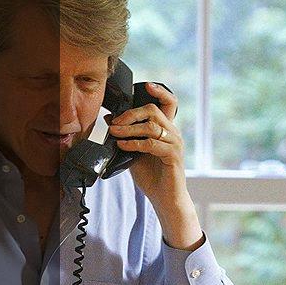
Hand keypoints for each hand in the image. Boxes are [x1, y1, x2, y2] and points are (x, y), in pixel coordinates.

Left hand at [108, 83, 202, 249]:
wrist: (164, 199)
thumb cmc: (152, 176)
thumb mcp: (135, 152)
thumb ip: (126, 136)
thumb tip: (110, 120)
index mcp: (167, 129)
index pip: (169, 103)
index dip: (160, 91)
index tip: (146, 86)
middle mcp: (173, 133)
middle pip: (153, 110)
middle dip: (131, 113)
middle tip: (115, 122)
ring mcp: (175, 144)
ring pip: (151, 126)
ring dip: (129, 128)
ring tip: (114, 133)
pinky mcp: (173, 156)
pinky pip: (151, 143)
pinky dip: (134, 143)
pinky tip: (123, 145)